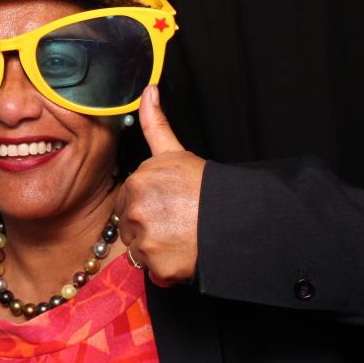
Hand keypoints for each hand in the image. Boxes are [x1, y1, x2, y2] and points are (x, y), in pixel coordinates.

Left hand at [116, 86, 205, 286]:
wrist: (236, 218)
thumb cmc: (205, 186)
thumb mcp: (175, 152)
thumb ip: (155, 123)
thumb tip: (148, 89)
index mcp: (136, 182)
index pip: (127, 202)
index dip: (147, 206)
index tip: (168, 205)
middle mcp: (136, 211)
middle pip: (130, 227)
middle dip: (148, 228)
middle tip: (177, 222)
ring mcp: (146, 240)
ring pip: (140, 251)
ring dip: (157, 249)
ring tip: (182, 237)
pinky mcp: (158, 266)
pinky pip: (154, 272)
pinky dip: (168, 269)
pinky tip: (185, 254)